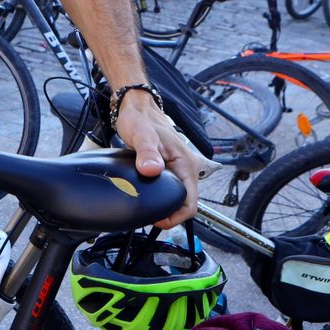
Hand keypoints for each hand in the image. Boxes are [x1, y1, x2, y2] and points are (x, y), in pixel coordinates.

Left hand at [114, 93, 202, 227]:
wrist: (138, 108)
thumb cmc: (141, 119)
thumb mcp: (142, 134)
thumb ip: (147, 152)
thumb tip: (152, 170)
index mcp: (186, 164)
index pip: (191, 203)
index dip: (176, 217)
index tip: (159, 220)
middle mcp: (186, 169)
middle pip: (185, 203)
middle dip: (170, 214)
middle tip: (149, 216)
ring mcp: (178, 169)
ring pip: (177, 197)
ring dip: (165, 206)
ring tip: (147, 209)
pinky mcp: (169, 169)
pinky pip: (169, 189)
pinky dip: (160, 197)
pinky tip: (147, 197)